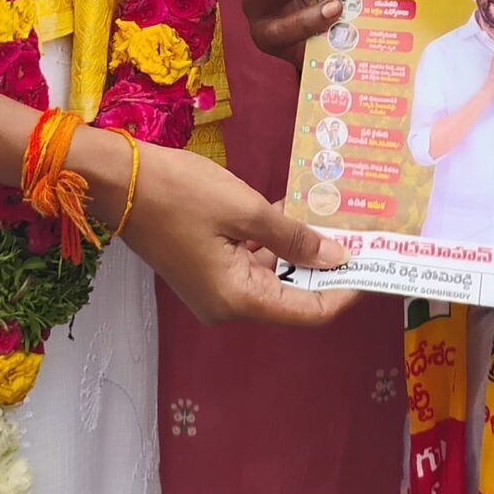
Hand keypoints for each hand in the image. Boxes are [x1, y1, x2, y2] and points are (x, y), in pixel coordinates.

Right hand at [93, 131, 354, 326]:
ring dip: (300, 250)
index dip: (344, 292)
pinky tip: (294, 212)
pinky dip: (273, 244)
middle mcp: (227, 306)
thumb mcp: (246, 210)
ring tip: (334, 218)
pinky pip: (250, 264)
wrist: (119, 180)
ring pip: (272, 277)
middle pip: (291, 296)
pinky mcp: (205, 270)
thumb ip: (294, 237)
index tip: (374, 265)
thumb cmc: (181, 193)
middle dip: (325, 267)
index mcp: (238, 300)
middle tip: (360, 235)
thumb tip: (337, 258)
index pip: (308, 312)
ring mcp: (214, 290)